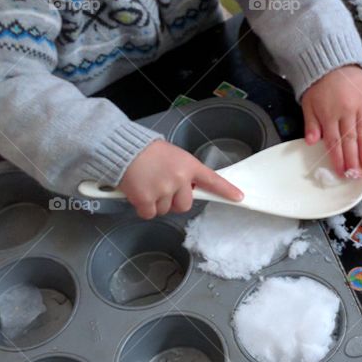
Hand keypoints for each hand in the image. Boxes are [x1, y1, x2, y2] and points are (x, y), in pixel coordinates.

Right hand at [119, 139, 243, 219]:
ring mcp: (163, 190)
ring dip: (156, 203)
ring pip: (165, 210)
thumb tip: (187, 189)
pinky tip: (137, 193)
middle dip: (174, 201)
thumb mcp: (172, 156)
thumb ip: (183, 171)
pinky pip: (149, 214)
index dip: (226, 191)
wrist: (123, 148)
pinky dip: (142, 207)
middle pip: (185, 205)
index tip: (239, 198)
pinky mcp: (146, 200)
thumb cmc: (146, 150)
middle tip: (161, 187)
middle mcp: (180, 179)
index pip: (212, 180)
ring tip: (145, 184)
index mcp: (188, 165)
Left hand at [301, 65, 361, 176]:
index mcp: (329, 114)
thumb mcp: (308, 103)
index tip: (341, 172)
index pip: (334, 141)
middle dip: (353, 159)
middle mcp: (346, 112)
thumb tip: (311, 142)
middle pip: (350, 140)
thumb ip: (311, 124)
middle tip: (357, 174)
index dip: (338, 158)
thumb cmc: (319, 83)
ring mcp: (359, 106)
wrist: (333, 60)